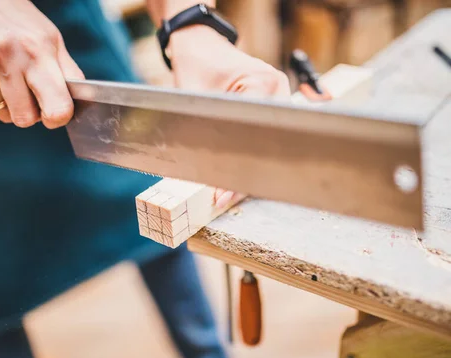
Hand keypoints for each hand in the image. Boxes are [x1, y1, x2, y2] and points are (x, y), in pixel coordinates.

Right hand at [0, 0, 83, 128]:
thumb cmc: (21, 22)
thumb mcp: (53, 39)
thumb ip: (69, 73)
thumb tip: (79, 104)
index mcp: (38, 51)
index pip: (55, 108)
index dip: (58, 116)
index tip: (56, 110)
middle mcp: (8, 58)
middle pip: (25, 119)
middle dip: (31, 113)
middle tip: (31, 93)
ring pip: (4, 115)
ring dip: (11, 104)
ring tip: (11, 78)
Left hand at [167, 26, 291, 207]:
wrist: (198, 45)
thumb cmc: (194, 67)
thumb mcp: (192, 102)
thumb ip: (204, 136)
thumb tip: (208, 177)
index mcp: (263, 83)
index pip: (257, 136)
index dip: (239, 169)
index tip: (223, 193)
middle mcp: (278, 88)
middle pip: (269, 144)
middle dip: (246, 173)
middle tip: (224, 198)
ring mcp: (279, 96)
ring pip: (270, 142)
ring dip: (250, 166)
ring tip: (228, 191)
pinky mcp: (272, 103)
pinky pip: (266, 134)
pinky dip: (251, 154)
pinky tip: (236, 173)